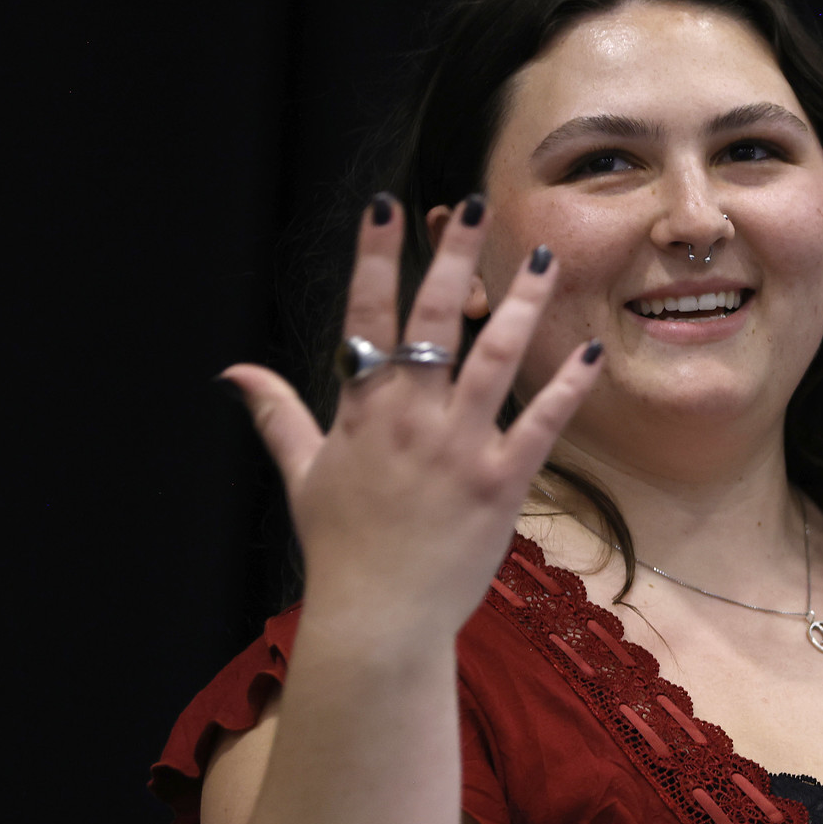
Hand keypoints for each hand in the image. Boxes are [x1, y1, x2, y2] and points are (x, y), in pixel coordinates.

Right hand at [222, 193, 601, 642]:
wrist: (379, 619)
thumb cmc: (341, 549)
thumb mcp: (303, 476)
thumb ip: (278, 416)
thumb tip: (234, 372)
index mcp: (362, 411)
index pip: (366, 317)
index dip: (376, 257)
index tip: (387, 206)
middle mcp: (410, 419)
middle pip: (435, 320)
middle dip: (453, 256)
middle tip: (472, 204)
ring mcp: (459, 448)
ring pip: (495, 359)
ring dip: (521, 304)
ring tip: (543, 257)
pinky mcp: (502, 483)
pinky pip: (541, 423)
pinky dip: (566, 386)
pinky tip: (588, 349)